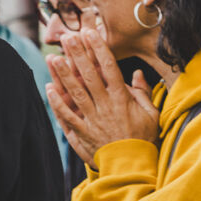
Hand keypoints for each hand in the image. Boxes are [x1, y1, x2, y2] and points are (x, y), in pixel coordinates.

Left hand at [46, 26, 158, 164]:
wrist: (132, 166)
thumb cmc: (144, 139)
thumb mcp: (151, 114)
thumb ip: (142, 92)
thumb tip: (138, 73)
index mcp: (122, 99)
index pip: (109, 67)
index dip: (98, 48)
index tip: (90, 33)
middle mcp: (105, 106)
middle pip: (88, 75)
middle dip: (77, 55)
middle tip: (68, 37)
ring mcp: (92, 119)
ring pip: (75, 93)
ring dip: (63, 75)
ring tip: (53, 57)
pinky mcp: (83, 132)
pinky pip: (67, 116)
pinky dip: (57, 103)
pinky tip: (48, 88)